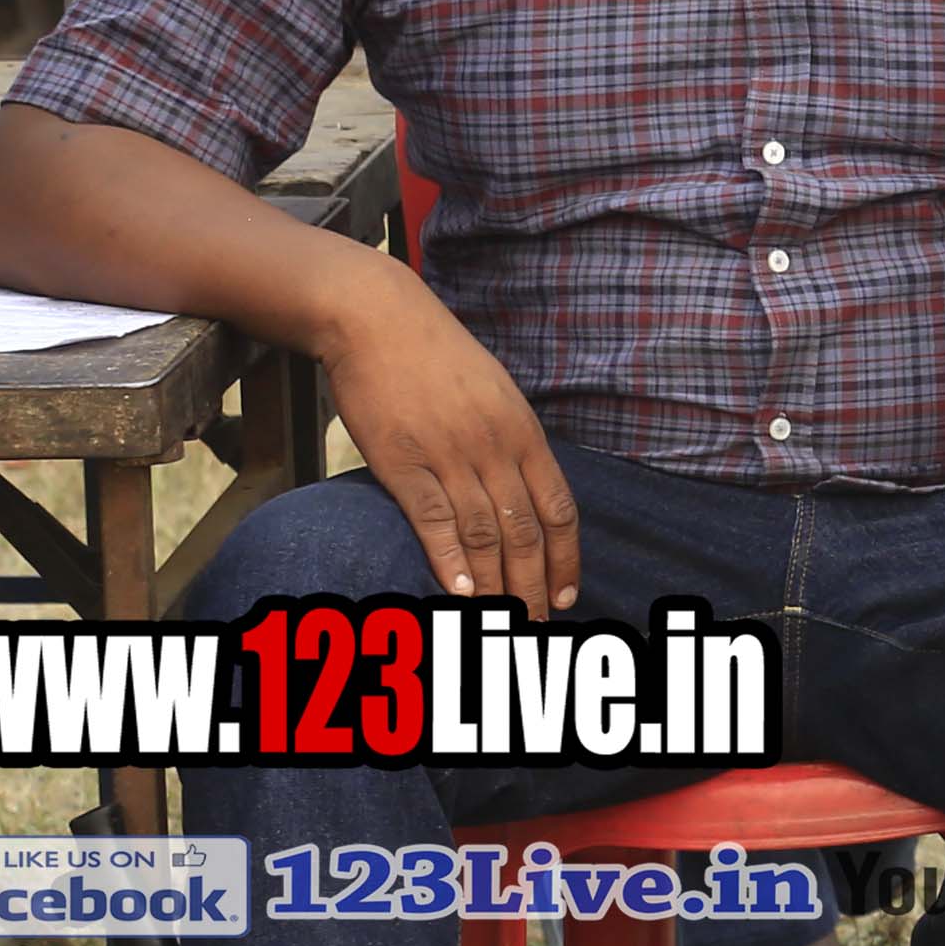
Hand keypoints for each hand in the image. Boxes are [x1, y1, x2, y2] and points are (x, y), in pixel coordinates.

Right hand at [325, 271, 580, 612]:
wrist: (378, 319)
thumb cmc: (437, 359)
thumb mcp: (497, 396)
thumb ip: (514, 444)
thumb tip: (526, 491)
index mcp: (526, 434)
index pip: (559, 510)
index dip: (565, 559)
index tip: (566, 595)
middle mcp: (496, 449)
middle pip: (525, 533)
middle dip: (533, 586)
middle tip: (536, 626)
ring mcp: (450, 455)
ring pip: (484, 534)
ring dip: (495, 586)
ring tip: (500, 622)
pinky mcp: (402, 460)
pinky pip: (433, 520)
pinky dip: (448, 559)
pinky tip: (457, 592)